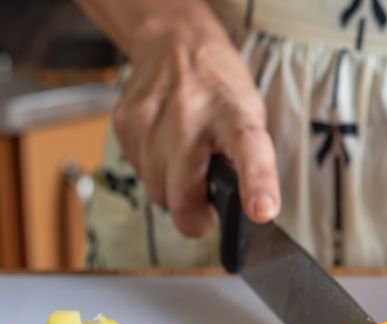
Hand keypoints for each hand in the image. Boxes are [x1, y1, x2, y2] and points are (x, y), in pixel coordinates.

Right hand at [112, 23, 279, 235]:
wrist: (174, 44)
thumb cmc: (218, 89)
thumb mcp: (249, 116)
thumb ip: (247, 162)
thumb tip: (245, 209)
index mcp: (234, 114)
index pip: (249, 150)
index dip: (256, 184)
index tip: (261, 210)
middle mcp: (190, 115)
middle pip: (183, 197)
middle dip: (194, 217)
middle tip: (204, 211)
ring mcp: (152, 119)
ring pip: (156, 192)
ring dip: (171, 190)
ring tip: (184, 160)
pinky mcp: (125, 123)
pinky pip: (139, 173)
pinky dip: (153, 170)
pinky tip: (163, 146)